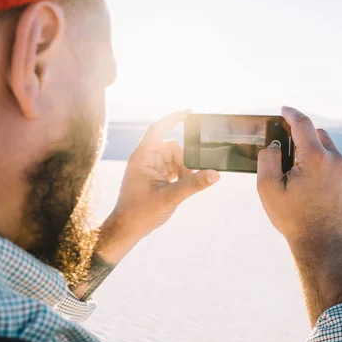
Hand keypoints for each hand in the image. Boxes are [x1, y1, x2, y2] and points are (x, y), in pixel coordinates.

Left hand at [97, 110, 219, 263]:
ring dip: (183, 171)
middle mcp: (145, 158)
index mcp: (143, 156)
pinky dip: (180, 176)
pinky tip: (182, 187)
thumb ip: (194, 185)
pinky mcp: (154, 177)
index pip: (158, 128)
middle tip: (189, 178)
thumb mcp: (170, 197)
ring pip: (175, 159)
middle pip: (173, 147)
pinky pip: (172, 168)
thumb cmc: (140, 212)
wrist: (126, 229)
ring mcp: (149, 167)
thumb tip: (215, 174)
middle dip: (185, 161)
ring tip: (183, 187)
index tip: (190, 112)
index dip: (173, 118)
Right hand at [257, 106, 341, 251]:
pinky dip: (318, 161)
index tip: (283, 109)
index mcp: (315, 157)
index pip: (303, 123)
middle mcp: (334, 160)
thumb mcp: (268, 189)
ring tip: (293, 164)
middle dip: (300, 133)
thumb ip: (267, 160)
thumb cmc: (293, 218)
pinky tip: (305, 177)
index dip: (291, 113)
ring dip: (310, 148)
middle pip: (316, 133)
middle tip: (283, 141)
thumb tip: (273, 146)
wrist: (323, 244)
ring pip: (325, 147)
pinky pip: (331, 162)